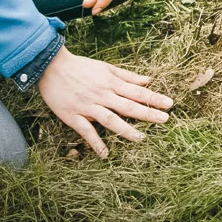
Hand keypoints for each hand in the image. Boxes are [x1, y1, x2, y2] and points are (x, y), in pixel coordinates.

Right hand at [37, 47, 172, 157]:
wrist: (52, 67)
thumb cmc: (81, 67)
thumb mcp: (106, 67)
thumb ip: (127, 76)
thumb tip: (147, 80)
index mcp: (111, 83)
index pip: (137, 91)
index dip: (154, 98)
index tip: (169, 104)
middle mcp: (102, 95)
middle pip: (128, 106)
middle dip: (148, 113)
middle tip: (165, 120)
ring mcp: (88, 107)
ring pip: (110, 120)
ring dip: (126, 130)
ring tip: (141, 139)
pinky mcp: (73, 116)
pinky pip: (86, 131)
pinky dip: (96, 143)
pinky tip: (105, 154)